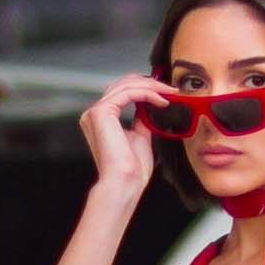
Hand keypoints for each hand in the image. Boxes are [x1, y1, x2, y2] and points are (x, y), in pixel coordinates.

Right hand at [78, 73, 172, 192]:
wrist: (126, 181)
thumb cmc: (132, 168)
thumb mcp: (140, 136)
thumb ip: (141, 119)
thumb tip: (148, 106)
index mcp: (101, 119)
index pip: (122, 92)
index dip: (144, 88)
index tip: (165, 92)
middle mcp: (95, 113)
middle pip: (123, 84)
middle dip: (149, 83)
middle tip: (169, 89)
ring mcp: (96, 112)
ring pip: (126, 85)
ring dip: (151, 86)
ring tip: (168, 92)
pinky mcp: (101, 112)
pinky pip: (128, 93)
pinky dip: (147, 92)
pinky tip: (160, 98)